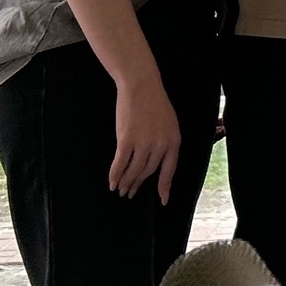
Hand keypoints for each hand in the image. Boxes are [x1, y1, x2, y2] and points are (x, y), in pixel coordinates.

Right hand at [109, 70, 184, 202]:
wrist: (141, 85)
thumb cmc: (154, 102)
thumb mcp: (169, 123)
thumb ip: (165, 141)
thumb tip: (157, 158)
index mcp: (174, 141)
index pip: (170, 169)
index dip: (165, 186)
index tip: (163, 199)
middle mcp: (160, 145)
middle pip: (148, 172)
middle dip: (138, 184)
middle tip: (130, 193)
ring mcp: (144, 143)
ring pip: (134, 170)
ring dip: (126, 182)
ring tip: (120, 189)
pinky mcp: (126, 140)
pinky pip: (120, 163)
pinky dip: (115, 174)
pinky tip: (111, 182)